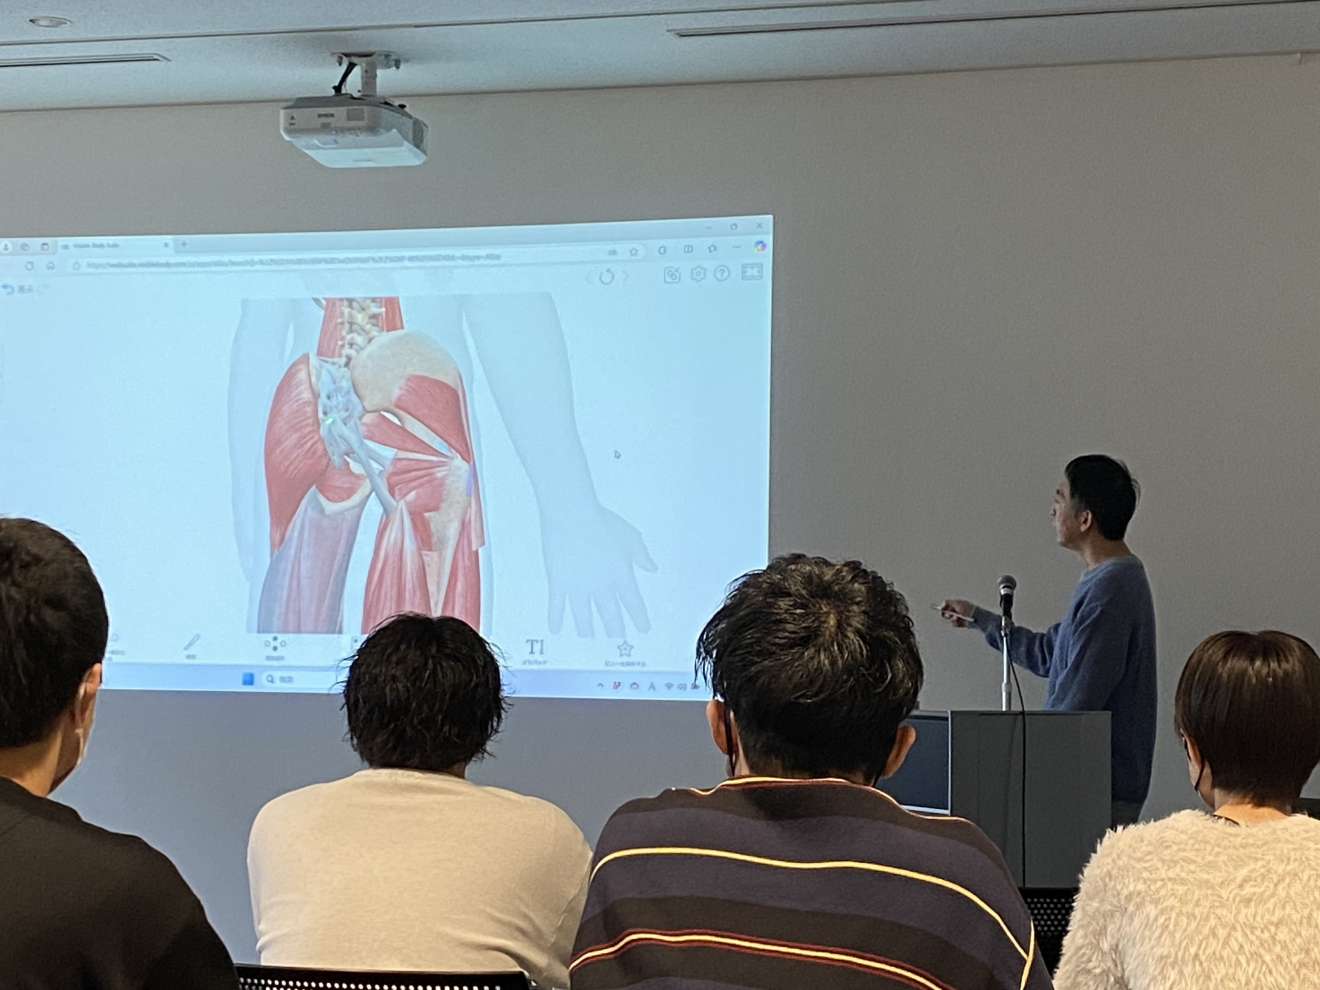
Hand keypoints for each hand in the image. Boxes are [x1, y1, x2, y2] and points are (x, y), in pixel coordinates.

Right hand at [540, 503, 657, 637]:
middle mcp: (601, 586)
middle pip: (610, 614)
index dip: (639, 618)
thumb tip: (652, 567)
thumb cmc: (602, 521)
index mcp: (620, 575)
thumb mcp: (630, 536)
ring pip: (584, 615)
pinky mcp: (558, 583)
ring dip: (588, 629)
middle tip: (617, 639)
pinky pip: (556, 606)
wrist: (572, 515)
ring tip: (589, 637)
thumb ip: (641, 555)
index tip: (643, 629)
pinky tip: (556, 629)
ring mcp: (578, 587)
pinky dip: (556, 618)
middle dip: (615, 629)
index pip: (633, 603)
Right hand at [937, 599, 976, 628]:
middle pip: (946, 613)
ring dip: (951, 619)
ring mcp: (958, 618)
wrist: (975, 616)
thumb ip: (948, 602)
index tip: (942, 610)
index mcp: (956, 604)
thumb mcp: (956, 603)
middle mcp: (957, 611)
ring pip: (949, 619)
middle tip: (949, 615)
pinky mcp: (960, 624)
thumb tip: (941, 605)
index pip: (946, 605)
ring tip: (957, 618)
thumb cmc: (966, 608)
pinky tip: (959, 622)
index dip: (943, 607)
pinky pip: (953, 624)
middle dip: (947, 614)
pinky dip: (955, 623)